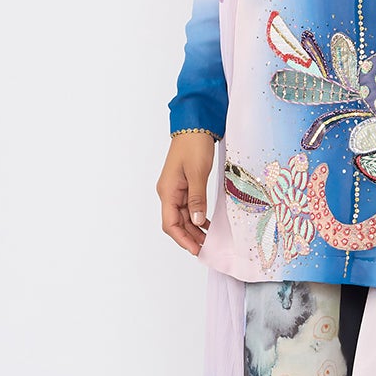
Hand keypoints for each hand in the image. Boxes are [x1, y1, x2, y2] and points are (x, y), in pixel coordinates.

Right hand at [157, 132, 215, 255]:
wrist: (195, 126)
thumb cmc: (194, 146)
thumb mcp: (197, 173)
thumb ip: (197, 199)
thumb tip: (196, 221)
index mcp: (167, 191)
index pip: (170, 224)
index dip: (182, 239)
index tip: (196, 250)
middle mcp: (168, 192)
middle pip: (176, 223)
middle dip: (189, 237)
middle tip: (206, 248)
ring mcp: (175, 189)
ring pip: (182, 216)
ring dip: (193, 228)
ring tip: (208, 239)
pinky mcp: (184, 185)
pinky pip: (188, 207)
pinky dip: (196, 217)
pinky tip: (206, 223)